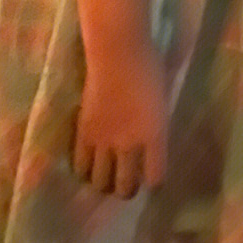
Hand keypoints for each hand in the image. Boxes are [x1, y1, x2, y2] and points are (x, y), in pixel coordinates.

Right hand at [72, 39, 167, 197]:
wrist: (118, 52)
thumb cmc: (149, 67)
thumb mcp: (163, 99)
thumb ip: (157, 124)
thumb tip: (153, 141)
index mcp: (155, 135)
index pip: (156, 177)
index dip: (154, 182)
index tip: (152, 181)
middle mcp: (130, 145)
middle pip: (125, 186)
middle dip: (127, 190)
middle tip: (127, 185)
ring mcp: (104, 141)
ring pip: (100, 182)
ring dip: (104, 183)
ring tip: (106, 178)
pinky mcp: (83, 133)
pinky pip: (80, 165)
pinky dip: (84, 171)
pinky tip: (88, 166)